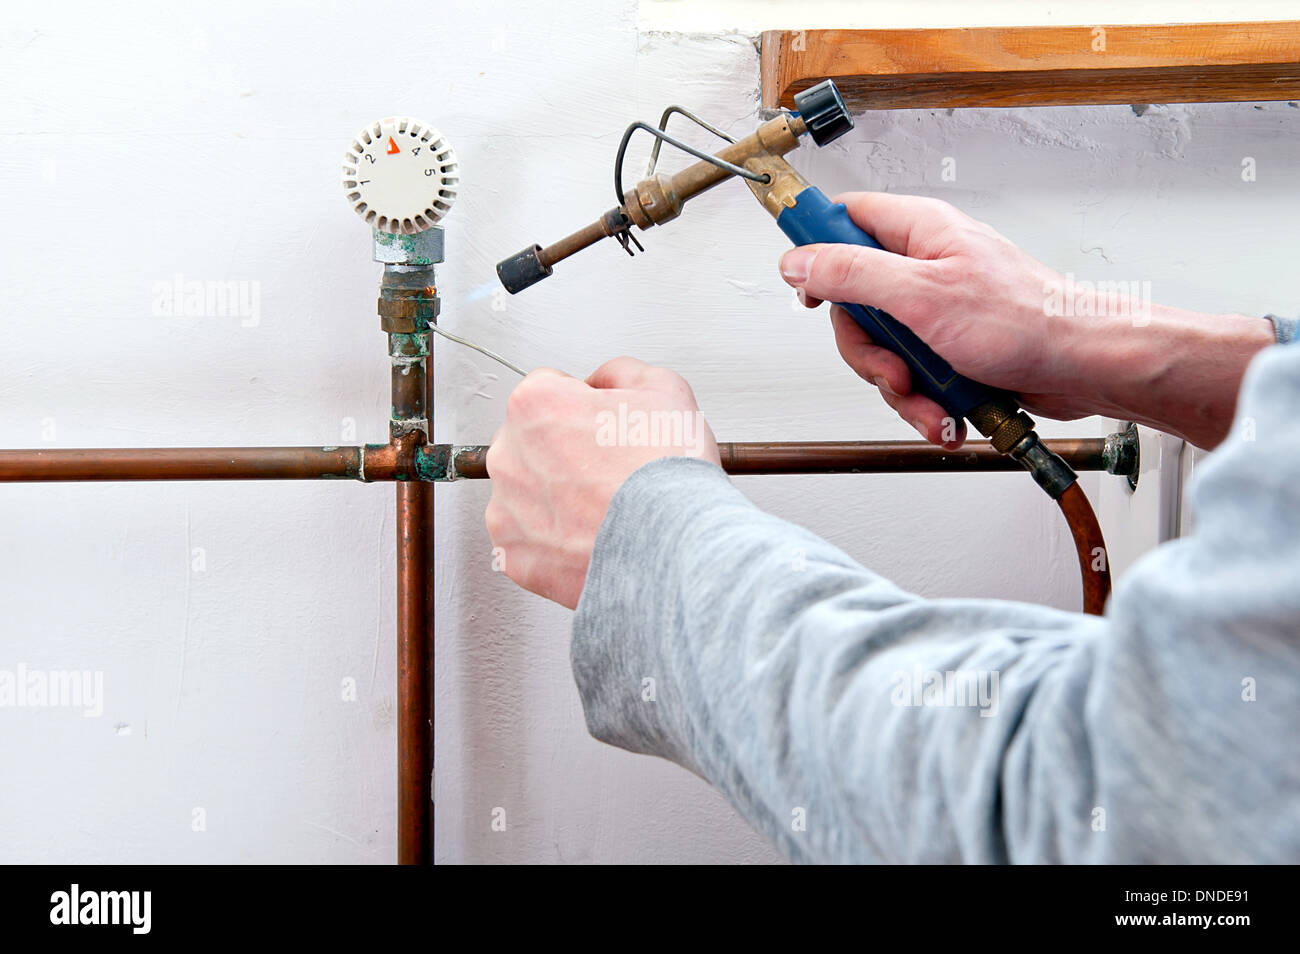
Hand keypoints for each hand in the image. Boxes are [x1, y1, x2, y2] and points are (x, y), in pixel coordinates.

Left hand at [485, 357, 719, 608]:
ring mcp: (506, 508)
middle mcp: (509, 454)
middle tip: (609, 469)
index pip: (549, 389)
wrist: (674, 548)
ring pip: (526, 491)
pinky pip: (527, 538)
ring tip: (603, 506)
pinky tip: (590, 535)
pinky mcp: (513, 554)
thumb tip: (602, 382)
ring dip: (555, 495)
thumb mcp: (663, 388)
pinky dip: (553, 540)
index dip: (584, 405)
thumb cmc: (666, 474)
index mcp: (535, 404)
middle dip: (563, 451)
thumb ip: (619, 373)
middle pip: (531, 441)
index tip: (605, 428)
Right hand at [777, 192, 1272, 449]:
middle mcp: (926, 265)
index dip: (817, 250)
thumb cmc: (1026, 320)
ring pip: (884, 348)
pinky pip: (914, 374)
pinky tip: (945, 411)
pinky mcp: (952, 346)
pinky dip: (925, 400)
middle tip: (893, 367)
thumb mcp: (921, 294)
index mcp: (919, 233)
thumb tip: (800, 261)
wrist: (1084, 366)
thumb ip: (852, 273)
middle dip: (869, 351)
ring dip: (901, 387)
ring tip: (931, 400)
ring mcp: (938, 308)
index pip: (845, 219)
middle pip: (856, 302)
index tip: (808, 290)